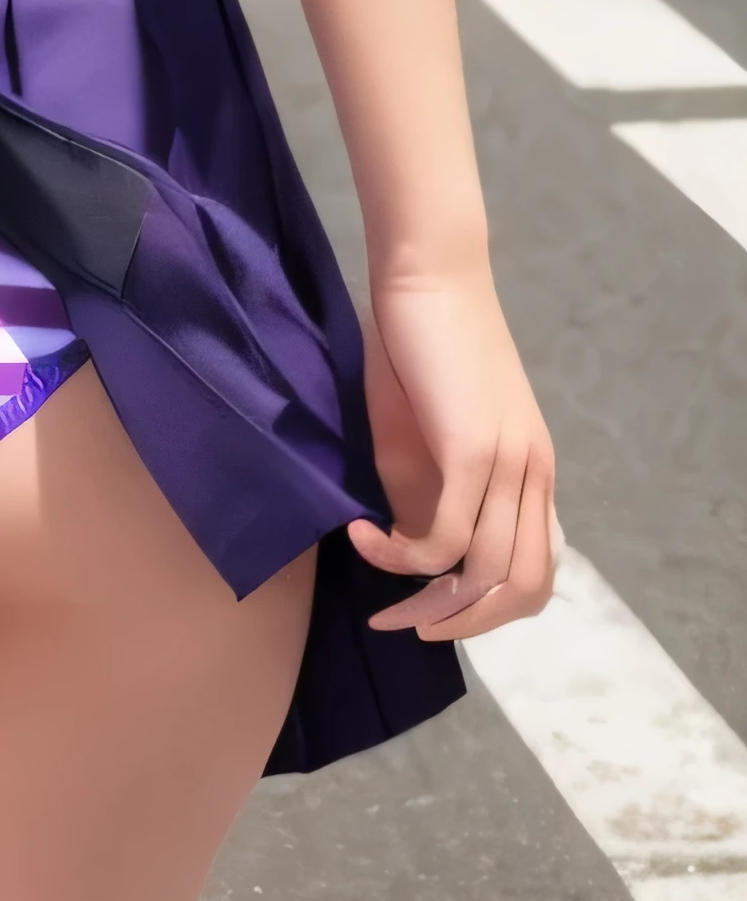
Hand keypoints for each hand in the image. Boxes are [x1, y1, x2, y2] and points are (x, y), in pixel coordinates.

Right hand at [347, 262, 558, 641]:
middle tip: (404, 624)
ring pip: (487, 575)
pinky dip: (399, 556)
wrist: (426, 275)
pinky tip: (362, 537)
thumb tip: (418, 552)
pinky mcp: (474, 452)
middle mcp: (534, 475)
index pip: (538, 571)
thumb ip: (432, 492)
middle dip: (462, 623)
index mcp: (532, 472)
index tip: (431, 611)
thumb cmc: (421, 342)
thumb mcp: (428, 432)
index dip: (489, 608)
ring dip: (428, 602)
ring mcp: (510, 465)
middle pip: (524, 589)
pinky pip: (444, 540)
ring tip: (379, 594)